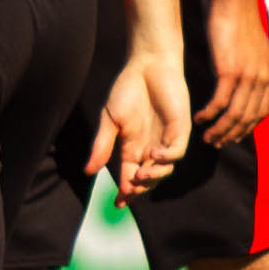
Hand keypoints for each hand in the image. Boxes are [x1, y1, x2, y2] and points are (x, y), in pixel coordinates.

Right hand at [88, 50, 190, 199]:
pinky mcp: (180, 129)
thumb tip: (88, 171)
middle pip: (148, 178)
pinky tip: (153, 156)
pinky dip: (166, 158)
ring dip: (153, 177)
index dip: (126, 192)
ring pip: (164, 169)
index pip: (131, 176)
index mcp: (132, 147)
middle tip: (129, 191)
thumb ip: (102, 145)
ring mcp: (167, 139)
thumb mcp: (109, 120)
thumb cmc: (127, 89)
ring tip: (140, 176)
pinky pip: (177, 151)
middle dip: (140, 189)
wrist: (147, 65)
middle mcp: (151, 147)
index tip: (118, 204)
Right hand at [199, 0, 268, 145]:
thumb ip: (250, 67)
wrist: (234, 2)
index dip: (246, 129)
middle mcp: (263, 79)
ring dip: (219, 129)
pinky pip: (219, 102)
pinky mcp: (230, 71)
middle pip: (247, 118)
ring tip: (205, 136)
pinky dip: (209, 114)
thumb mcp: (252, 49)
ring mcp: (248, 76)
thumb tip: (242, 80)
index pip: (261, 113)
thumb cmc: (238, 22)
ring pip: (234, 114)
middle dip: (231, 134)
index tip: (230, 137)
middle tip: (215, 142)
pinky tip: (198, 118)